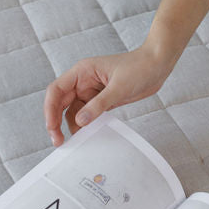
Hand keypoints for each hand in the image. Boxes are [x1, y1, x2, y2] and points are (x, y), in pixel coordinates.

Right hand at [43, 44, 170, 146]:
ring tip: (75, 143)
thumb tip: (79, 122)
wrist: (158, 65)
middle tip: (59, 142)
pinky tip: (89, 136)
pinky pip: (88, 116)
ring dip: (72, 127)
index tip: (52, 127)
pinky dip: (86, 126)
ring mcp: (92, 91)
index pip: (56, 90)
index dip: (50, 109)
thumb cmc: (140, 67)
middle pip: (61, 103)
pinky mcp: (101, 100)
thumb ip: (99, 104)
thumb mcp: (119, 87)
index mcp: (82, 71)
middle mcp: (83, 81)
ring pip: (73, 112)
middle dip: (56, 122)